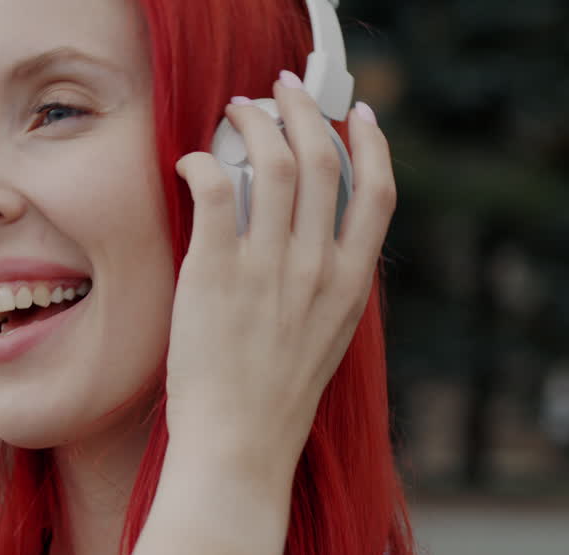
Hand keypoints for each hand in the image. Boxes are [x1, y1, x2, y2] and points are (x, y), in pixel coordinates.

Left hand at [168, 74, 395, 473]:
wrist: (239, 448)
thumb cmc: (272, 403)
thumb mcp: (323, 341)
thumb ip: (324, 288)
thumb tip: (309, 243)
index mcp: (349, 285)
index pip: (377, 193)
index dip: (372, 144)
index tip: (357, 116)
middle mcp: (315, 268)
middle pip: (321, 160)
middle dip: (303, 111)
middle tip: (280, 93)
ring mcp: (267, 268)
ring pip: (271, 162)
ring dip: (251, 122)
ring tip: (234, 111)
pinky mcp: (215, 272)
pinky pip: (215, 189)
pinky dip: (204, 162)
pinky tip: (191, 162)